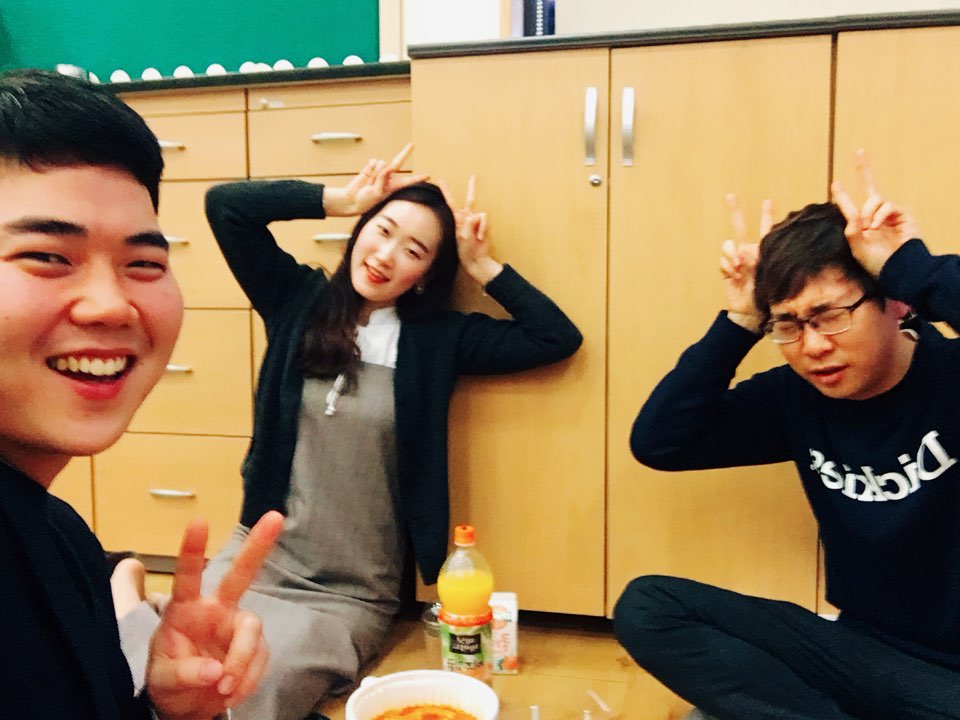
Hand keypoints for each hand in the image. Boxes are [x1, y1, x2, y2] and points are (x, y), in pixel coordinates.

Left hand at [145, 511, 283, 719]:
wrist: (190, 706)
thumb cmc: (169, 682)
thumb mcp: (161, 679)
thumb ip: (184, 674)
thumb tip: (215, 672)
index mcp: (185, 610)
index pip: (187, 576)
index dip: (193, 550)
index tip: (199, 521)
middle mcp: (217, 610)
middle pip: (241, 574)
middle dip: (258, 545)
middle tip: (276, 517)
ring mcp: (238, 627)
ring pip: (252, 631)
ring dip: (241, 662)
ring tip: (223, 689)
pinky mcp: (256, 648)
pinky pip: (261, 660)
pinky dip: (247, 680)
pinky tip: (232, 691)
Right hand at [324, 142, 427, 216]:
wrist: (351, 199)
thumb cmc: (366, 201)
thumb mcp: (377, 193)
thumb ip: (383, 179)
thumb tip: (386, 165)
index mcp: (394, 187)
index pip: (408, 181)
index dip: (418, 178)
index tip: (428, 175)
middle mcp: (388, 178)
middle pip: (398, 162)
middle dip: (405, 153)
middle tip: (412, 144)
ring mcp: (379, 172)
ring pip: (381, 163)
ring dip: (375, 171)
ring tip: (370, 182)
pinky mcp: (370, 168)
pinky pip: (373, 162)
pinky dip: (370, 167)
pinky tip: (367, 175)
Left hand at [438, 176, 501, 285]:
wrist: (475, 259)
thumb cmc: (464, 250)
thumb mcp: (462, 236)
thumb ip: (467, 224)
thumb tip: (475, 216)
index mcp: (457, 219)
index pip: (450, 202)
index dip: (446, 191)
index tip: (440, 181)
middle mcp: (467, 218)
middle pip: (470, 199)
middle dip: (472, 188)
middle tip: (473, 176)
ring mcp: (476, 221)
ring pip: (479, 213)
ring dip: (478, 226)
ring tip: (476, 237)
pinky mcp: (484, 225)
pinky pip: (485, 220)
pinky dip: (484, 228)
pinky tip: (481, 237)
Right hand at [720, 193, 771, 331]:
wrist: (752, 313)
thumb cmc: (769, 295)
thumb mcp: (769, 274)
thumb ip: (757, 260)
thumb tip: (739, 253)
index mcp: (764, 251)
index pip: (766, 229)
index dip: (767, 215)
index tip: (768, 201)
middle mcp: (749, 252)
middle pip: (740, 227)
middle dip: (736, 211)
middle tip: (730, 196)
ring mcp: (736, 261)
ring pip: (728, 245)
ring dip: (731, 252)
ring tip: (738, 265)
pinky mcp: (726, 271)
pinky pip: (723, 261)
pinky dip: (727, 265)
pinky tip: (734, 273)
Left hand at [831, 149, 919, 277]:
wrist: (897, 269)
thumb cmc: (876, 262)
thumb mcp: (856, 246)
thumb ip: (851, 227)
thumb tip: (851, 212)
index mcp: (860, 225)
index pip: (850, 207)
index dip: (843, 195)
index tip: (835, 183)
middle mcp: (874, 217)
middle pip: (869, 188)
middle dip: (864, 169)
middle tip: (859, 151)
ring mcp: (889, 215)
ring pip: (875, 199)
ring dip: (869, 212)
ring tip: (869, 228)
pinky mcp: (902, 215)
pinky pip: (887, 205)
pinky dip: (879, 214)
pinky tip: (876, 226)